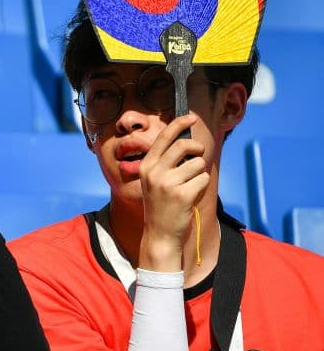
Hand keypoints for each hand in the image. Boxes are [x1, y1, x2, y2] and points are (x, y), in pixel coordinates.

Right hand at [138, 115, 208, 270]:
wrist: (160, 233)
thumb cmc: (162, 204)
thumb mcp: (155, 181)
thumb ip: (167, 161)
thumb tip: (186, 140)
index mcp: (147, 166)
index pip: (164, 138)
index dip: (179, 124)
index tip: (190, 117)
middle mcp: (154, 172)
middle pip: (184, 146)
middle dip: (197, 150)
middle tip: (198, 158)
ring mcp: (167, 183)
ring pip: (197, 164)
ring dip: (199, 174)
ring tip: (189, 187)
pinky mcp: (182, 194)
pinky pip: (203, 179)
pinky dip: (202, 187)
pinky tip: (191, 198)